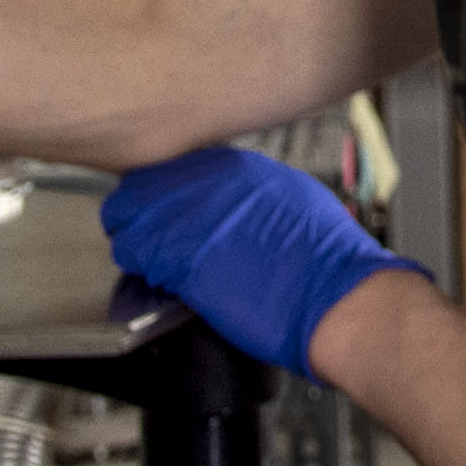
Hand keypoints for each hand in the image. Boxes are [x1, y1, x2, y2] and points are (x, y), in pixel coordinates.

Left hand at [101, 146, 426, 379]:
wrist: (336, 298)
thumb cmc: (329, 262)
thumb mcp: (297, 202)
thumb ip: (255, 195)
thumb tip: (234, 204)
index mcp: (241, 167)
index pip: (176, 169)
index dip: (167, 195)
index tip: (170, 214)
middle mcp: (211, 183)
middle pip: (145, 185)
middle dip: (142, 213)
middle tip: (153, 239)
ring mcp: (193, 216)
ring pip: (129, 217)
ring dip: (137, 239)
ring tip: (154, 261)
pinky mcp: (180, 256)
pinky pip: (135, 252)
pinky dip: (140, 267)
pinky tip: (162, 280)